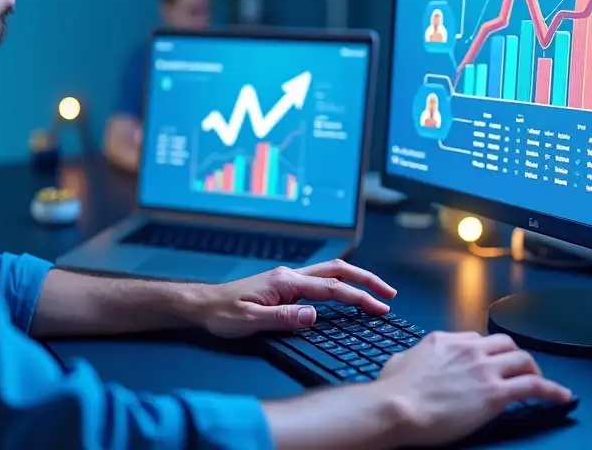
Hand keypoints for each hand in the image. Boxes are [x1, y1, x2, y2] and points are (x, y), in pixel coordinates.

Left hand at [193, 259, 396, 337]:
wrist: (202, 305)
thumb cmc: (222, 314)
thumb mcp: (250, 321)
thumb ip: (284, 318)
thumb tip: (314, 315)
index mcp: (286, 282)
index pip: (331, 289)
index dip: (359, 298)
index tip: (380, 308)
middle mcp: (291, 276)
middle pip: (338, 271)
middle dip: (366, 280)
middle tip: (389, 295)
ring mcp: (288, 280)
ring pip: (330, 272)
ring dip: (356, 280)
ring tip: (376, 293)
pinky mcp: (285, 286)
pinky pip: (320, 281)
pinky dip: (341, 284)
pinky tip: (346, 295)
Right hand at [370, 331, 572, 446]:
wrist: (397, 407)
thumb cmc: (392, 391)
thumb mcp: (399, 362)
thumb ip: (413, 358)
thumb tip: (410, 363)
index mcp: (445, 341)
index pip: (476, 339)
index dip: (486, 352)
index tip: (489, 363)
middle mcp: (469, 349)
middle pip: (505, 344)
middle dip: (514, 356)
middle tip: (517, 370)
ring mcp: (484, 369)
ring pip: (523, 360)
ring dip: (533, 370)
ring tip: (540, 382)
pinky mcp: (496, 393)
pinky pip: (535, 386)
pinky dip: (552, 390)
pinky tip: (562, 396)